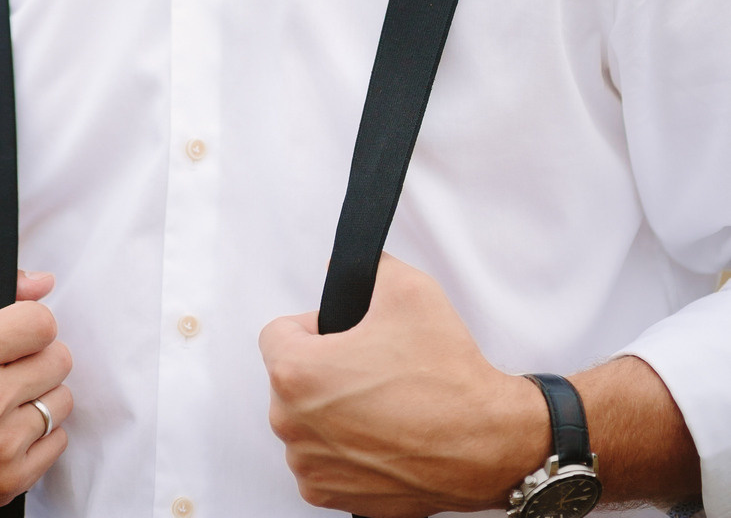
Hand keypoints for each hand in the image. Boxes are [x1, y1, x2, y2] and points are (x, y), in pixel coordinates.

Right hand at [0, 266, 72, 515]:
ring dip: (39, 392)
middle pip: (58, 360)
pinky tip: (11, 424)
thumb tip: (41, 282)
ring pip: (60, 400)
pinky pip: (56, 442)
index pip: (42, 323)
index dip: (30, 320)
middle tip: (10, 361)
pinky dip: (39, 432)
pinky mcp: (2, 483)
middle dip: (36, 354)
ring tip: (9, 392)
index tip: (15, 330)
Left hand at [259, 254, 546, 516]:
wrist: (486, 443)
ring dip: (330, 409)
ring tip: (379, 401)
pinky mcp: (334, 497)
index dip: (313, 325)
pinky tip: (381, 433)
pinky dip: (344, 446)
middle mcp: (293, 427)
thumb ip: (364, 268)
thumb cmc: (446, 376)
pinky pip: (322, 458)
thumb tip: (343, 270)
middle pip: (288, 378)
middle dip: (321, 368)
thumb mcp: (406, 287)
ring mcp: (312, 468)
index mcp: (296, 374)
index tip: (344, 336)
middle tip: (369, 365)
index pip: (277, 333)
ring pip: (304, 420)